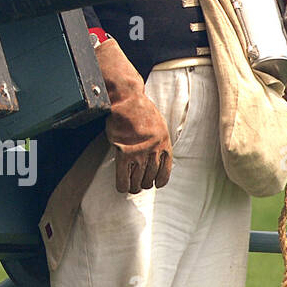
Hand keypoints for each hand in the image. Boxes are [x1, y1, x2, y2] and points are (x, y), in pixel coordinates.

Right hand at [95, 38, 171, 193]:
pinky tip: (121, 186)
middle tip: (137, 184)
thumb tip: (154, 153)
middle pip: (150, 178)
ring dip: (133, 186)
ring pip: (138, 181)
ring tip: (129, 186)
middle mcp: (154, 151)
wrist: (127, 100)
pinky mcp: (124, 153)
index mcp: (164, 144)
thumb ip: (157, 140)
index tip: (155, 183)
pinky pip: (123, 177)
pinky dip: (122, 185)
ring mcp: (140, 153)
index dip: (159, 180)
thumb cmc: (139, 108)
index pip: (165, 171)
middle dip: (144, 184)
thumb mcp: (157, 124)